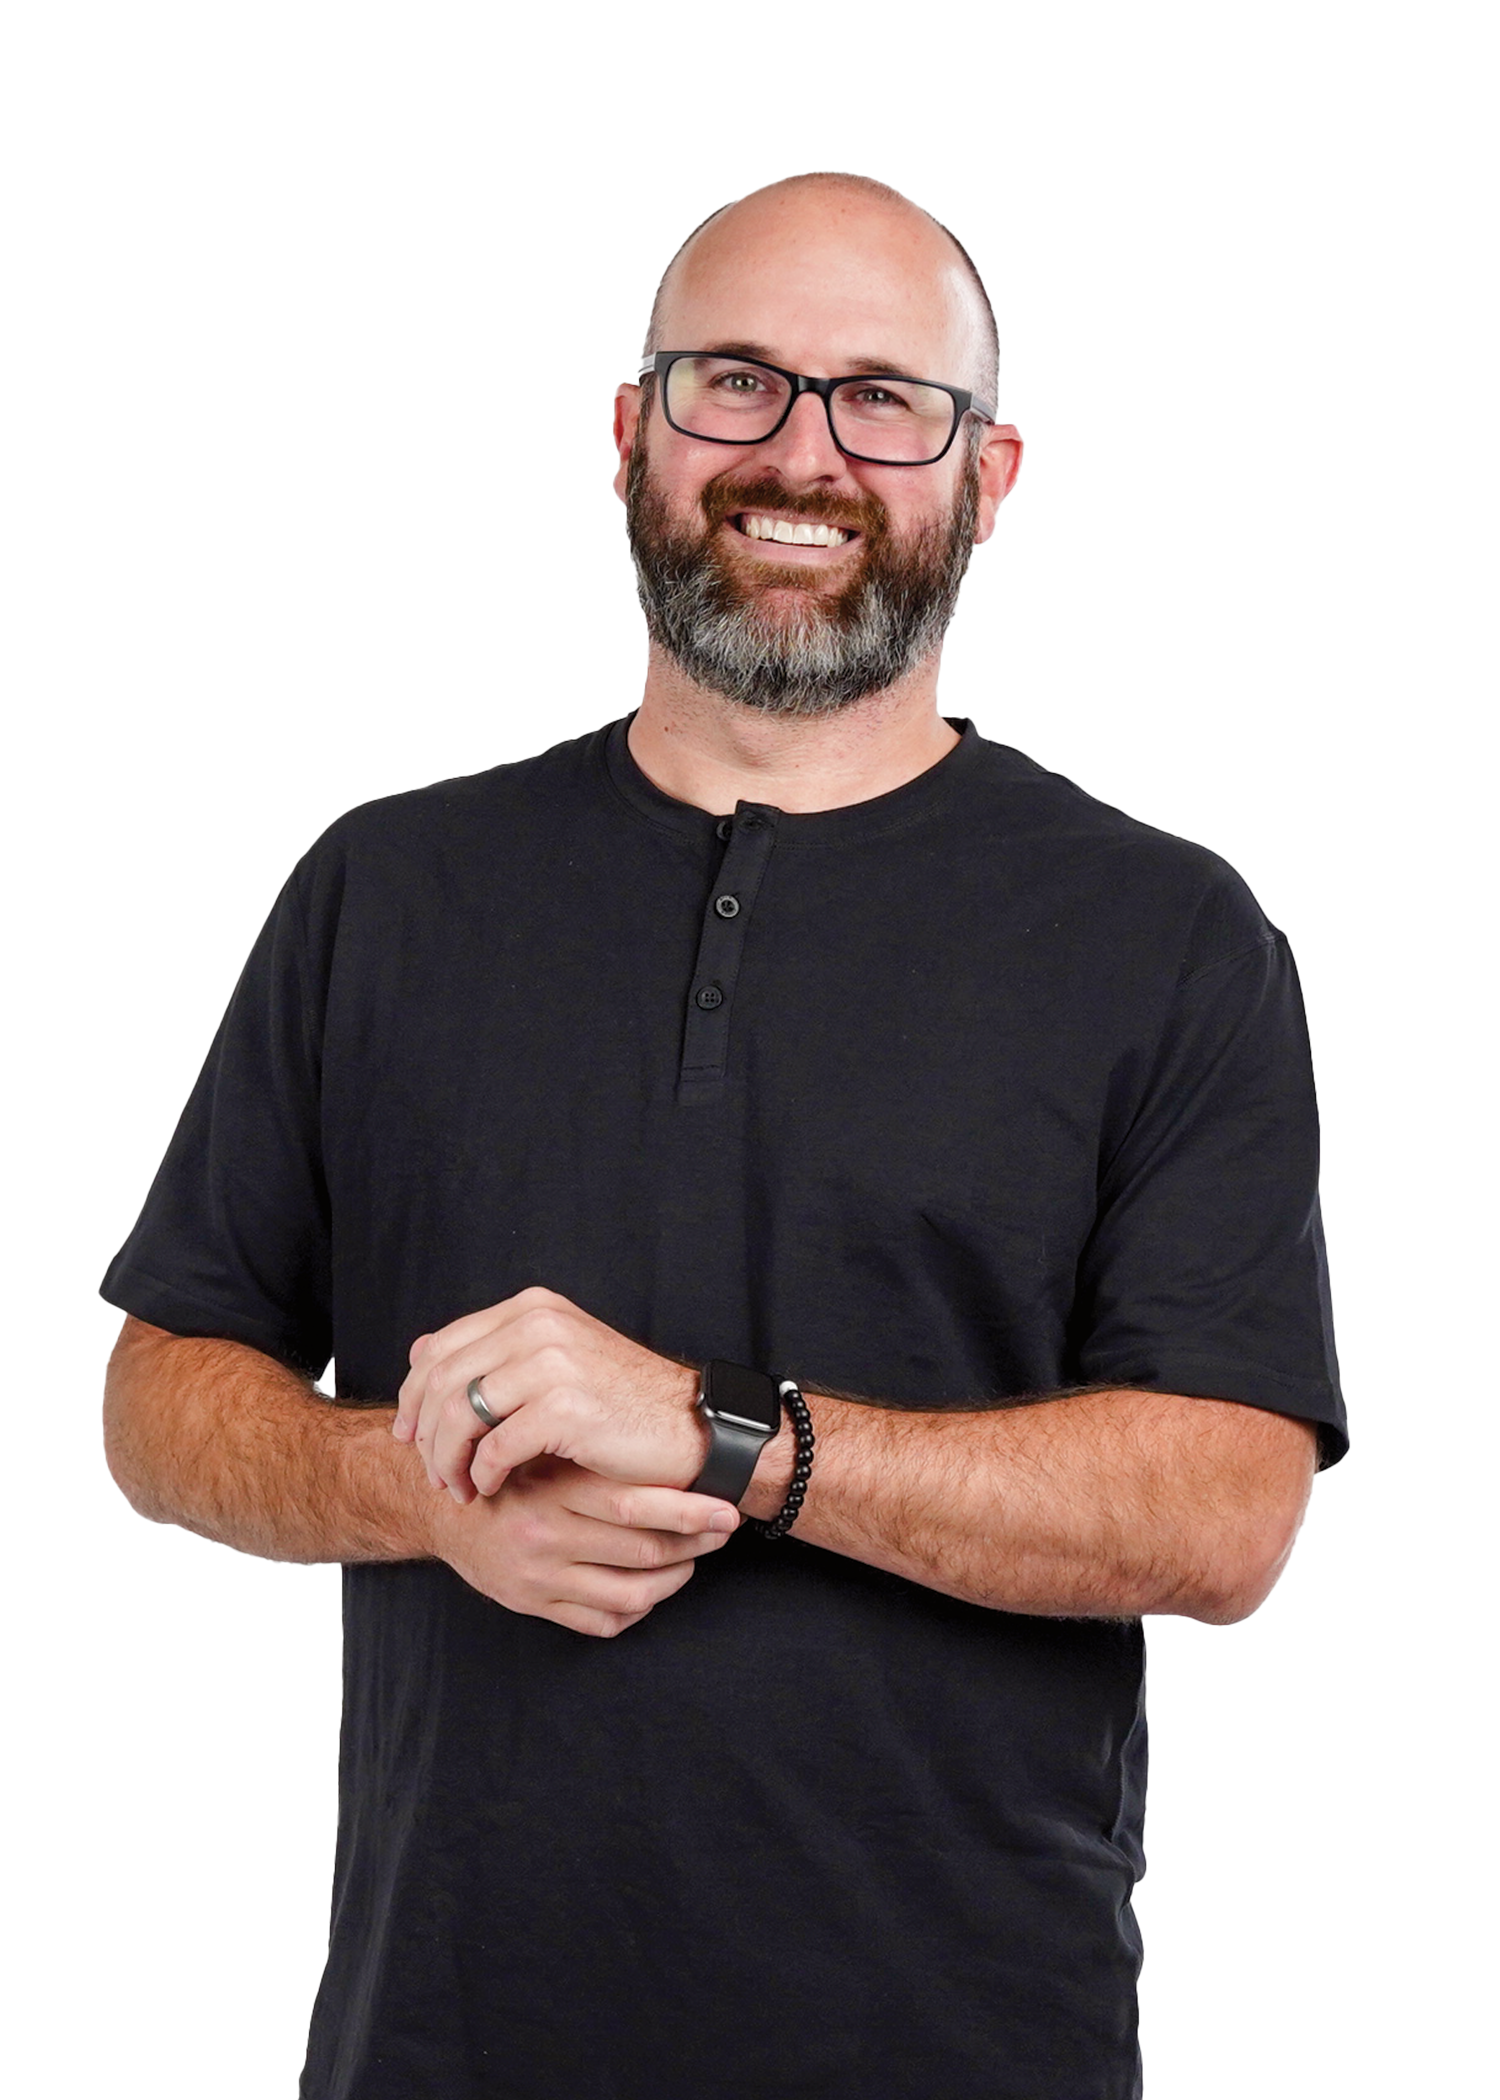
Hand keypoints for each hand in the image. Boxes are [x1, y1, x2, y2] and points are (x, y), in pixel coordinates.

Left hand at [393, 1286, 710, 1505]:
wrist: (689, 1427)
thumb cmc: (622, 1402)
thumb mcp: (556, 1358)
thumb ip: (495, 1352)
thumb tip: (418, 1352)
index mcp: (532, 1308)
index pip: (439, 1347)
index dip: (412, 1396)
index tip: (408, 1435)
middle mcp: (538, 1325)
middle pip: (440, 1381)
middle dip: (425, 1435)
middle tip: (433, 1473)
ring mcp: (551, 1362)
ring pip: (460, 1414)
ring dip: (448, 1460)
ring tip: (458, 1489)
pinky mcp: (564, 1407)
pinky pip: (494, 1446)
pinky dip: (483, 1475)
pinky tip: (491, 1490)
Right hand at [432, 1453, 740, 1638]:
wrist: (440, 1507)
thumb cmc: (507, 1468)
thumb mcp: (541, 1444)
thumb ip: (591, 1449)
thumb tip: (671, 1448)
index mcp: (552, 1487)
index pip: (633, 1503)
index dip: (688, 1510)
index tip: (724, 1507)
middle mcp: (546, 1535)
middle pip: (641, 1550)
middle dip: (694, 1542)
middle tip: (722, 1529)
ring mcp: (540, 1576)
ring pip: (630, 1593)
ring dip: (674, 1578)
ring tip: (692, 1560)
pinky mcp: (532, 1604)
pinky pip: (601, 1621)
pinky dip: (637, 1609)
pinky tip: (650, 1587)